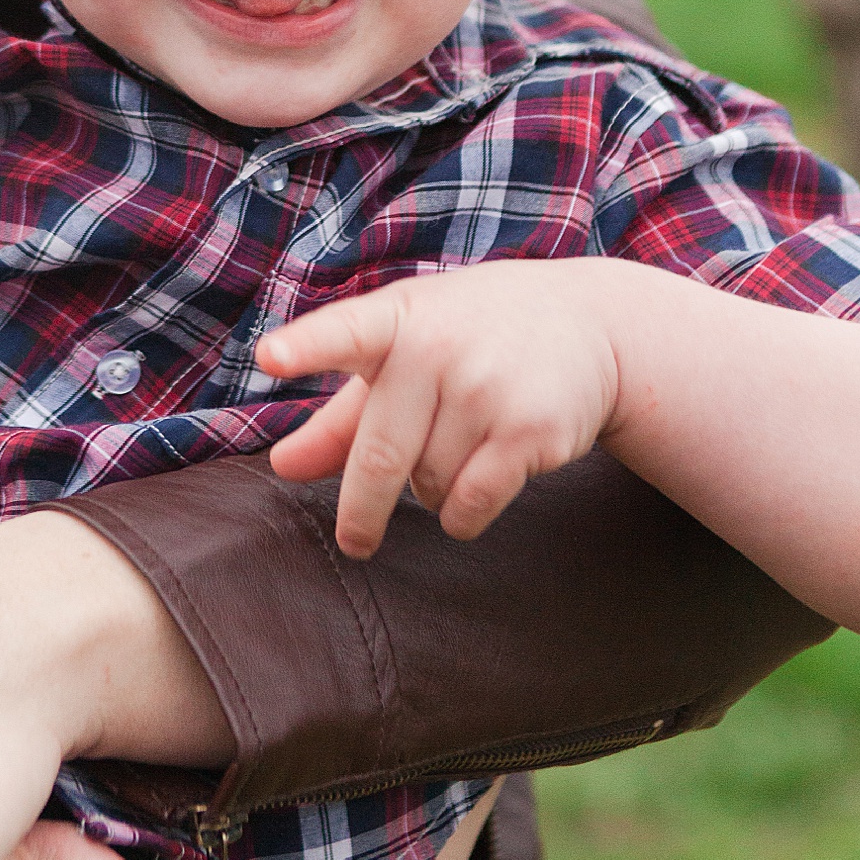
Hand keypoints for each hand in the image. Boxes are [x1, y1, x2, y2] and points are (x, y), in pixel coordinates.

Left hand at [257, 259, 622, 555]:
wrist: (591, 325)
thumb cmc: (472, 335)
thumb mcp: (405, 351)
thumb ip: (340, 414)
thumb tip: (280, 467)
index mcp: (398, 318)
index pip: (344, 331)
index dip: (306, 347)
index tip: (268, 356)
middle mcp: (439, 348)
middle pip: (378, 457)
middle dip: (362, 511)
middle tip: (355, 541)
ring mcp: (487, 388)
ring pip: (426, 485)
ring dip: (429, 491)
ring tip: (455, 449)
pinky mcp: (530, 430)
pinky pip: (470, 504)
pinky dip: (462, 516)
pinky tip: (473, 488)